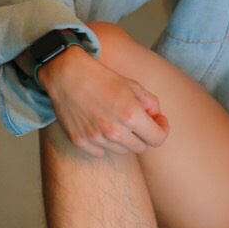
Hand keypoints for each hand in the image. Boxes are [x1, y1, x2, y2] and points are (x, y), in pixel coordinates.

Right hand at [39, 46, 168, 158]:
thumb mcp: (132, 85)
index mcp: (131, 115)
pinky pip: (101, 152)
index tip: (158, 121)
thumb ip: (151, 103)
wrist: (66, 75)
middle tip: (136, 120)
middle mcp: (115, 131)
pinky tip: (99, 126)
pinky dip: (104, 143)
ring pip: (122, 150)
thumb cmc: (102, 78)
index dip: (162, 130)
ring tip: (114, 119)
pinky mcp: (81, 142)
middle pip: (141, 147)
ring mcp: (97, 139)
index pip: (158, 139)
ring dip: (123, 139)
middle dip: (143, 134)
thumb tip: (157, 118)